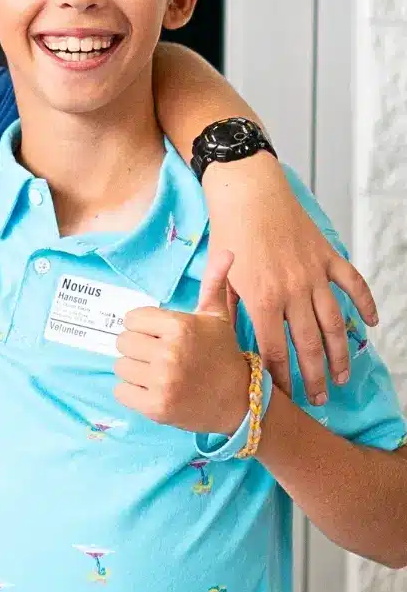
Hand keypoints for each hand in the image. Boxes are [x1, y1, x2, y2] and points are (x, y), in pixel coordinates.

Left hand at [115, 249, 251, 435]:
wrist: (239, 401)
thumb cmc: (223, 355)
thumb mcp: (217, 317)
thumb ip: (213, 283)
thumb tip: (228, 251)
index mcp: (180, 327)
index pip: (131, 319)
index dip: (142, 327)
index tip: (159, 336)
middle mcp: (170, 353)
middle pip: (123, 342)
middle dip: (138, 349)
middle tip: (158, 357)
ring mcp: (162, 382)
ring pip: (120, 367)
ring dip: (134, 371)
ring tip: (157, 374)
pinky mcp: (156, 407)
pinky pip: (121, 392)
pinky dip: (131, 393)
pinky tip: (152, 390)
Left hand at [202, 152, 377, 401]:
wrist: (247, 192)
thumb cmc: (227, 233)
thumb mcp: (220, 276)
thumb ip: (225, 311)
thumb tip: (225, 342)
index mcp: (261, 299)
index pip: (274, 352)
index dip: (280, 377)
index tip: (282, 396)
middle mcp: (292, 291)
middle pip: (307, 346)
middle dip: (313, 378)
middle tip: (318, 400)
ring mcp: (314, 274)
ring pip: (334, 323)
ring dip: (340, 354)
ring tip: (342, 377)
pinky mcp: (327, 256)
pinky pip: (353, 284)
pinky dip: (365, 304)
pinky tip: (371, 325)